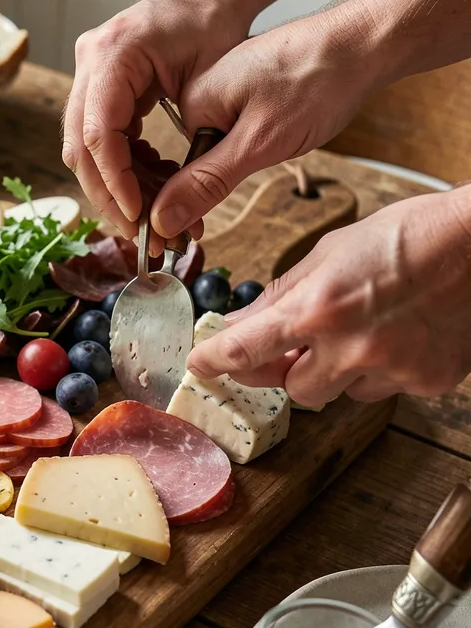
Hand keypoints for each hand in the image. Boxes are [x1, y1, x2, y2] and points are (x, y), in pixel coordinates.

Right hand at [62, 0, 251, 236]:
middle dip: (108, 194)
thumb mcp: (215, 89)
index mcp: (115, 53)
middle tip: (138, 232)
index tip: (139, 217)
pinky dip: (121, 164)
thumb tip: (171, 213)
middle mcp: (90, 60)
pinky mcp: (97, 84)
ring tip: (150, 213)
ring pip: (84, 146)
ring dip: (114, 185)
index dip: (115, 182)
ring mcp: (88, 71)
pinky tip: (150, 179)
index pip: (99, 134)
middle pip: (81, 146)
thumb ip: (195, 153)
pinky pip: (97, 135)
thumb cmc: (219, 27)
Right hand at [151, 5, 386, 238]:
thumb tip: (163, 217)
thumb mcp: (259, 145)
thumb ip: (207, 183)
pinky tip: (293, 115)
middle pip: (202, 154)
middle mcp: (202, 87)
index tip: (243, 179)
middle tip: (278, 138)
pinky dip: (268, 129)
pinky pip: (245, 122)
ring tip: (292, 120)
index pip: (181, 166)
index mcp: (191, 100)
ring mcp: (227, 82)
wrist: (365, 40)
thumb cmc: (318, 81)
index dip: (204, 188)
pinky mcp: (251, 81)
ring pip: (227, 140)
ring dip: (257, 145)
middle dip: (238, 162)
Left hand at [186, 190, 470, 404]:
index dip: (215, 362)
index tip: (200, 366)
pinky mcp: (427, 381)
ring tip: (361, 327)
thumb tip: (245, 321)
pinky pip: (382, 389)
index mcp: (318, 309)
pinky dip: (379, 369)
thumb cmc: (408, 234)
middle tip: (291, 348)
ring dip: (335, 371)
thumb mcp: (330, 252)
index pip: (246, 351)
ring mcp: (393, 369)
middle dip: (287, 370)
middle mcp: (351, 348)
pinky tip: (395, 334)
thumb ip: (283, 294)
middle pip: (293, 390)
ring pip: (339, 393)